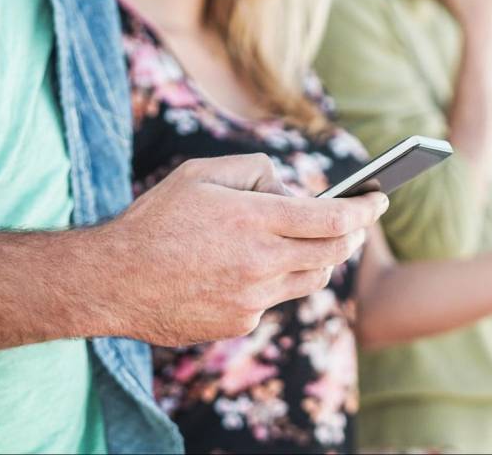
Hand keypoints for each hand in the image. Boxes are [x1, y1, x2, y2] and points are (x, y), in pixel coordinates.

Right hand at [100, 154, 388, 345]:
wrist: (111, 281)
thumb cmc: (156, 219)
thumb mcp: (201, 172)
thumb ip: (256, 170)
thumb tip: (290, 187)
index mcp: (256, 218)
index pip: (334, 217)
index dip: (365, 209)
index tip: (380, 200)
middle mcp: (262, 261)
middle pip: (334, 252)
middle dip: (354, 235)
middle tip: (359, 223)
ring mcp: (253, 297)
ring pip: (311, 279)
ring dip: (320, 260)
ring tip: (313, 243)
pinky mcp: (241, 322)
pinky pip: (274, 300)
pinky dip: (275, 283)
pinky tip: (253, 271)